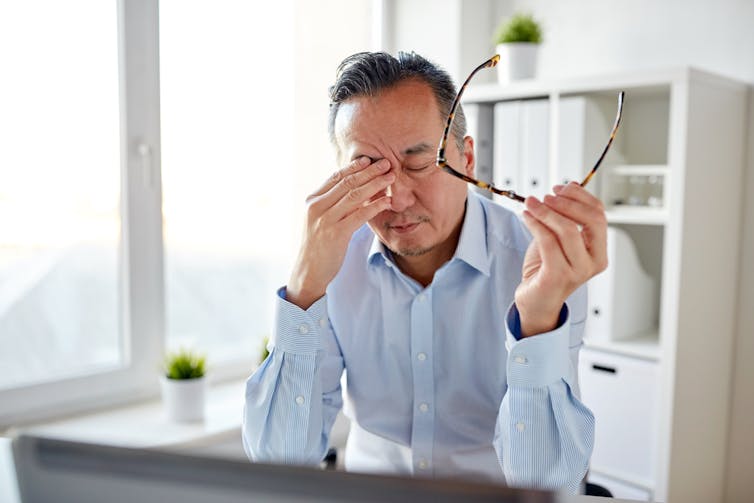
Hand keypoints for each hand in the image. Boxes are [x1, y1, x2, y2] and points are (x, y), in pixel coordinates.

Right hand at [286, 156, 393, 308]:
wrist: (308, 271)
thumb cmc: (318, 246)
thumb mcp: (320, 220)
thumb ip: (332, 204)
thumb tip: (354, 189)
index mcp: (312, 200)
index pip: (335, 177)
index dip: (354, 167)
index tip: (370, 160)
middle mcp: (317, 207)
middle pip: (347, 182)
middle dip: (369, 171)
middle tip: (387, 163)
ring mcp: (326, 219)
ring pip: (355, 195)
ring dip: (376, 184)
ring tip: (391, 178)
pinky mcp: (336, 233)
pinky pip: (359, 215)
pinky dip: (375, 206)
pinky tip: (387, 201)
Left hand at [515, 182, 607, 336]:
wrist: (535, 300)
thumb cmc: (546, 268)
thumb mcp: (559, 238)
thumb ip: (567, 217)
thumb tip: (570, 186)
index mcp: (599, 251)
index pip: (599, 215)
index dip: (580, 197)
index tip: (560, 187)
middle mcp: (594, 262)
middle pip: (590, 220)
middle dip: (566, 202)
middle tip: (545, 196)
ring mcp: (578, 271)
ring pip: (568, 230)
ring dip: (546, 211)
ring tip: (531, 204)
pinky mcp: (558, 276)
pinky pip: (548, 242)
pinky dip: (536, 224)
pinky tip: (526, 217)